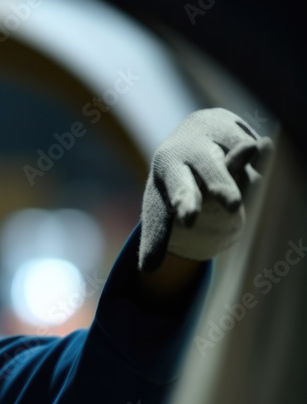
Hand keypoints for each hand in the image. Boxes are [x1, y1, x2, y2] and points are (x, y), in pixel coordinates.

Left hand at [138, 108, 271, 271]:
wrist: (193, 132)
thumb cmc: (174, 180)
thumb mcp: (161, 205)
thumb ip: (157, 235)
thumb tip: (147, 271)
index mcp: (167, 168)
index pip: (177, 189)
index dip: (184, 203)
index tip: (189, 220)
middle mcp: (190, 150)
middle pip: (210, 171)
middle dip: (220, 185)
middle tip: (232, 206)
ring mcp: (216, 139)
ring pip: (239, 168)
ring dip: (244, 183)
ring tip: (234, 198)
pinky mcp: (240, 132)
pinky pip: (257, 155)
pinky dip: (257, 167)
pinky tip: (254, 164)